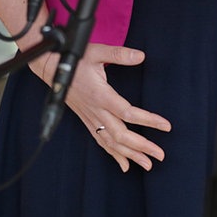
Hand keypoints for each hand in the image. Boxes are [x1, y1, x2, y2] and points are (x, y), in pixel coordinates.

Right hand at [33, 42, 170, 172]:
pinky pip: (100, 141)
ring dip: (130, 155)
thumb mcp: (97, 51)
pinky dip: (113, 154)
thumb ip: (119, 54)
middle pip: (121, 135)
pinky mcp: (86, 120)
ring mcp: (90, 117)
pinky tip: (124, 164)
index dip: (148, 120)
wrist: (50, 69)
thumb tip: (141, 55)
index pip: (128, 113)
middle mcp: (96, 110)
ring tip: (147, 164)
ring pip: (111, 142)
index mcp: (101, 95)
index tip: (166, 126)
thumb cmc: (74, 59)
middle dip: (142, 147)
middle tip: (160, 155)